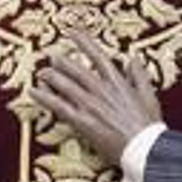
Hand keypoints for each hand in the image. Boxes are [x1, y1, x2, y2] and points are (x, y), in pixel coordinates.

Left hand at [31, 31, 160, 165]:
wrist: (145, 148)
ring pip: (65, 85)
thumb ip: (140, 75)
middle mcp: (101, 90)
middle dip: (62, 62)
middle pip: (76, 70)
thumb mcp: (148, 96)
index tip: (73, 32)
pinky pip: (58, 106)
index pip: (98, 56)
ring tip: (41, 72)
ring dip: (50, 76)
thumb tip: (134, 59)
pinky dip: (44, 97)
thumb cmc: (148, 127)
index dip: (84, 42)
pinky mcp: (82, 121)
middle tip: (52, 56)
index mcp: (118, 83)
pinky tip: (33, 92)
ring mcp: (90, 105)